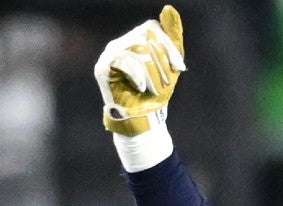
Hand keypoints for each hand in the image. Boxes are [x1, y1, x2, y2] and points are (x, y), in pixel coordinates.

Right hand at [94, 5, 184, 135]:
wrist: (143, 117)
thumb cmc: (157, 91)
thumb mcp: (171, 64)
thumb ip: (172, 36)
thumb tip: (169, 8)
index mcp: (134, 40)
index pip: (152, 28)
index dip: (168, 47)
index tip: (179, 69)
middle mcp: (119, 43)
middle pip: (144, 37)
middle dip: (162, 62)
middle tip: (167, 83)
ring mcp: (109, 54)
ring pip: (136, 49)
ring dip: (153, 72)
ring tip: (155, 88)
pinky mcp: (103, 68)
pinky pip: (124, 61)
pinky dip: (139, 76)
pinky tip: (142, 87)